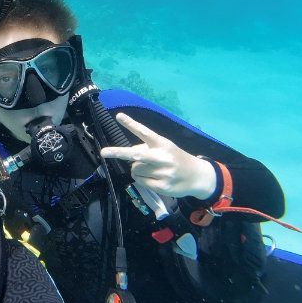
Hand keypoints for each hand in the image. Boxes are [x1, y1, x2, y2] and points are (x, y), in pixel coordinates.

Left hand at [100, 113, 216, 199]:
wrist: (198, 176)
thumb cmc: (177, 159)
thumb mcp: (166, 148)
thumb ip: (148, 148)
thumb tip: (130, 154)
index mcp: (163, 144)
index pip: (144, 132)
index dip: (131, 124)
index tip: (118, 116)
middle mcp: (162, 157)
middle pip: (135, 155)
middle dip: (118, 153)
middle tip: (104, 152)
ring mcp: (162, 173)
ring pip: (135, 169)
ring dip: (136, 169)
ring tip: (149, 169)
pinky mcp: (161, 186)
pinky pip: (140, 181)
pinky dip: (141, 179)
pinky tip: (153, 178)